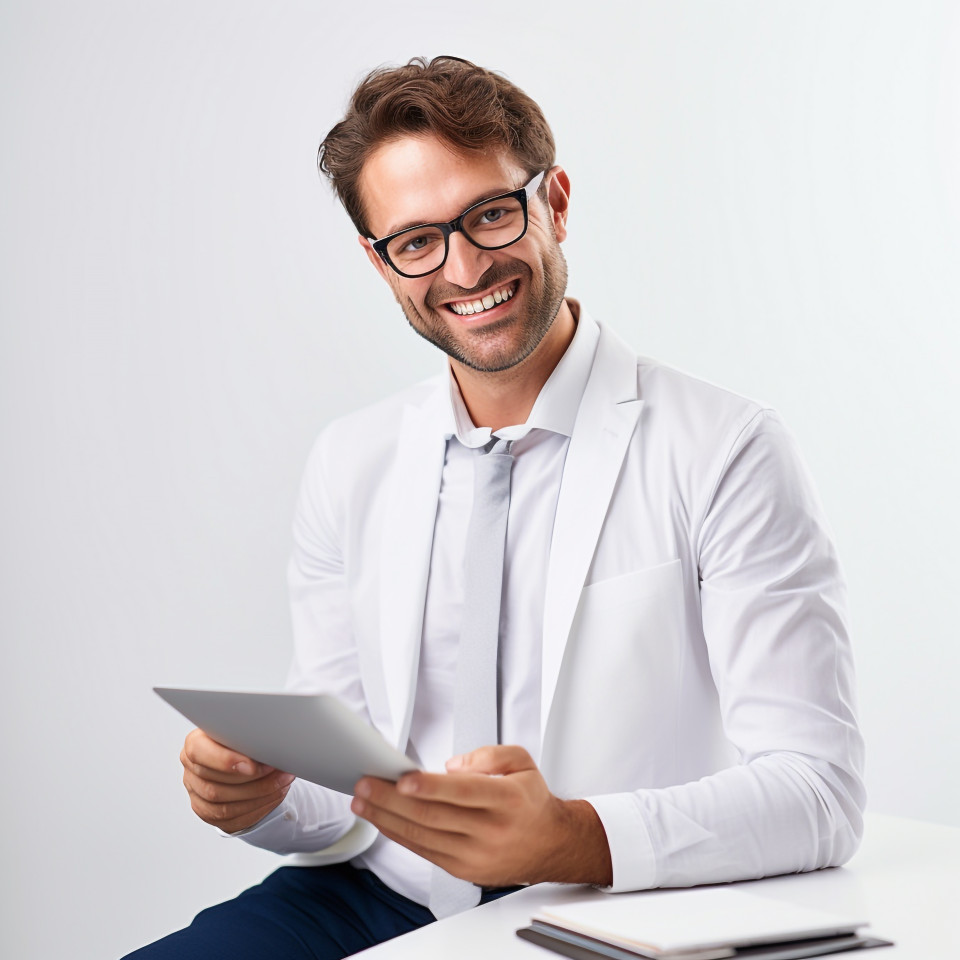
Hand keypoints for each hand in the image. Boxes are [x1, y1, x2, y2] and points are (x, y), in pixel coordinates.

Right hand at [180, 728, 295, 833]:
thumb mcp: (243, 728)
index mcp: (194, 744)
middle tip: (276, 769)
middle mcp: (192, 771)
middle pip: (214, 787)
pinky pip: (234, 818)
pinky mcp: (210, 813)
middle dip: (252, 781)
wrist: (244, 757)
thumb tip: (272, 737)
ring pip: (225, 807)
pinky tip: (275, 793)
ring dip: (260, 794)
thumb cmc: (243, 738)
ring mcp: (198, 795)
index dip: (225, 761)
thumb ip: (248, 732)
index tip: (252, 764)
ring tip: (282, 780)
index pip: (198, 753)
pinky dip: (260, 806)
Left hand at [350, 745, 611, 887]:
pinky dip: (400, 835)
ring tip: (363, 801)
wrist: (550, 845)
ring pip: (423, 836)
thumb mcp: (522, 762)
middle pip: (434, 815)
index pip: (464, 792)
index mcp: (508, 800)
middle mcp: (491, 831)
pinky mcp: (463, 871)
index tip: (403, 778)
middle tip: (366, 784)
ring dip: (387, 819)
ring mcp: (476, 855)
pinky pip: (424, 852)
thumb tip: (451, 766)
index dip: (431, 786)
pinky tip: (383, 821)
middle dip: (393, 800)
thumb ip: (489, 755)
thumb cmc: (530, 801)